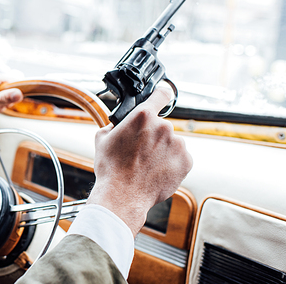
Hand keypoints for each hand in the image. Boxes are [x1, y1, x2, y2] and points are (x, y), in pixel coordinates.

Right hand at [87, 88, 192, 235]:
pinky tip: (155, 171)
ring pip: (170, 142)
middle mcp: (163, 126)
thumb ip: (114, 124)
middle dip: (152, 135)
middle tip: (139, 150)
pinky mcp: (186, 161)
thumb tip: (118, 124)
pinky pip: (179, 157)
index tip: (163, 95)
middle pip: (161, 125)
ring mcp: (177, 144)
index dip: (161, 94)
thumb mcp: (102, 138)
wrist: (122, 195)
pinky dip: (170, 162)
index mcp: (143, 116)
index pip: (161, 94)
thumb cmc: (111, 169)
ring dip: (162, 149)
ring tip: (146, 164)